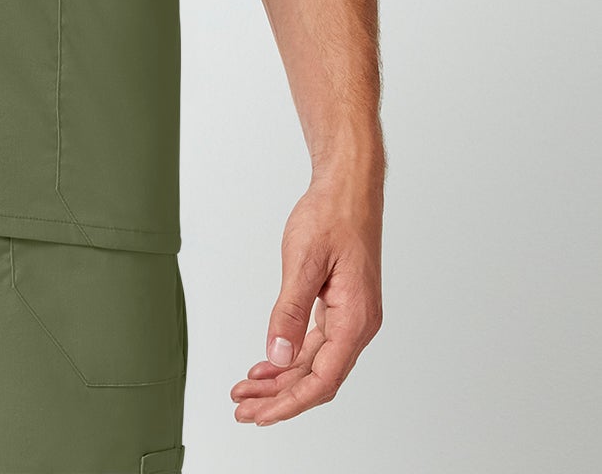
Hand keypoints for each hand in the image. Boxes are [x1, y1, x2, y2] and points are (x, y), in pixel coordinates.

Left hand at [231, 167, 383, 426]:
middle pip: (317, 378)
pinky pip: (315, 344)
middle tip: (244, 409)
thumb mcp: (304, 261)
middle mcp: (358, 324)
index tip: (262, 415)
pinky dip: (289, 357)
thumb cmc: (332, 215)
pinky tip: (267, 365)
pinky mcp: (340, 307)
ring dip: (281, 380)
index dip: (291, 402)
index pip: (323, 378)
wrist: (349, 188)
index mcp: (356, 319)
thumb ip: (290, 312)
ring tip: (248, 392)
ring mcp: (350, 317)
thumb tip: (278, 356)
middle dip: (279, 397)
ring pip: (314, 363)